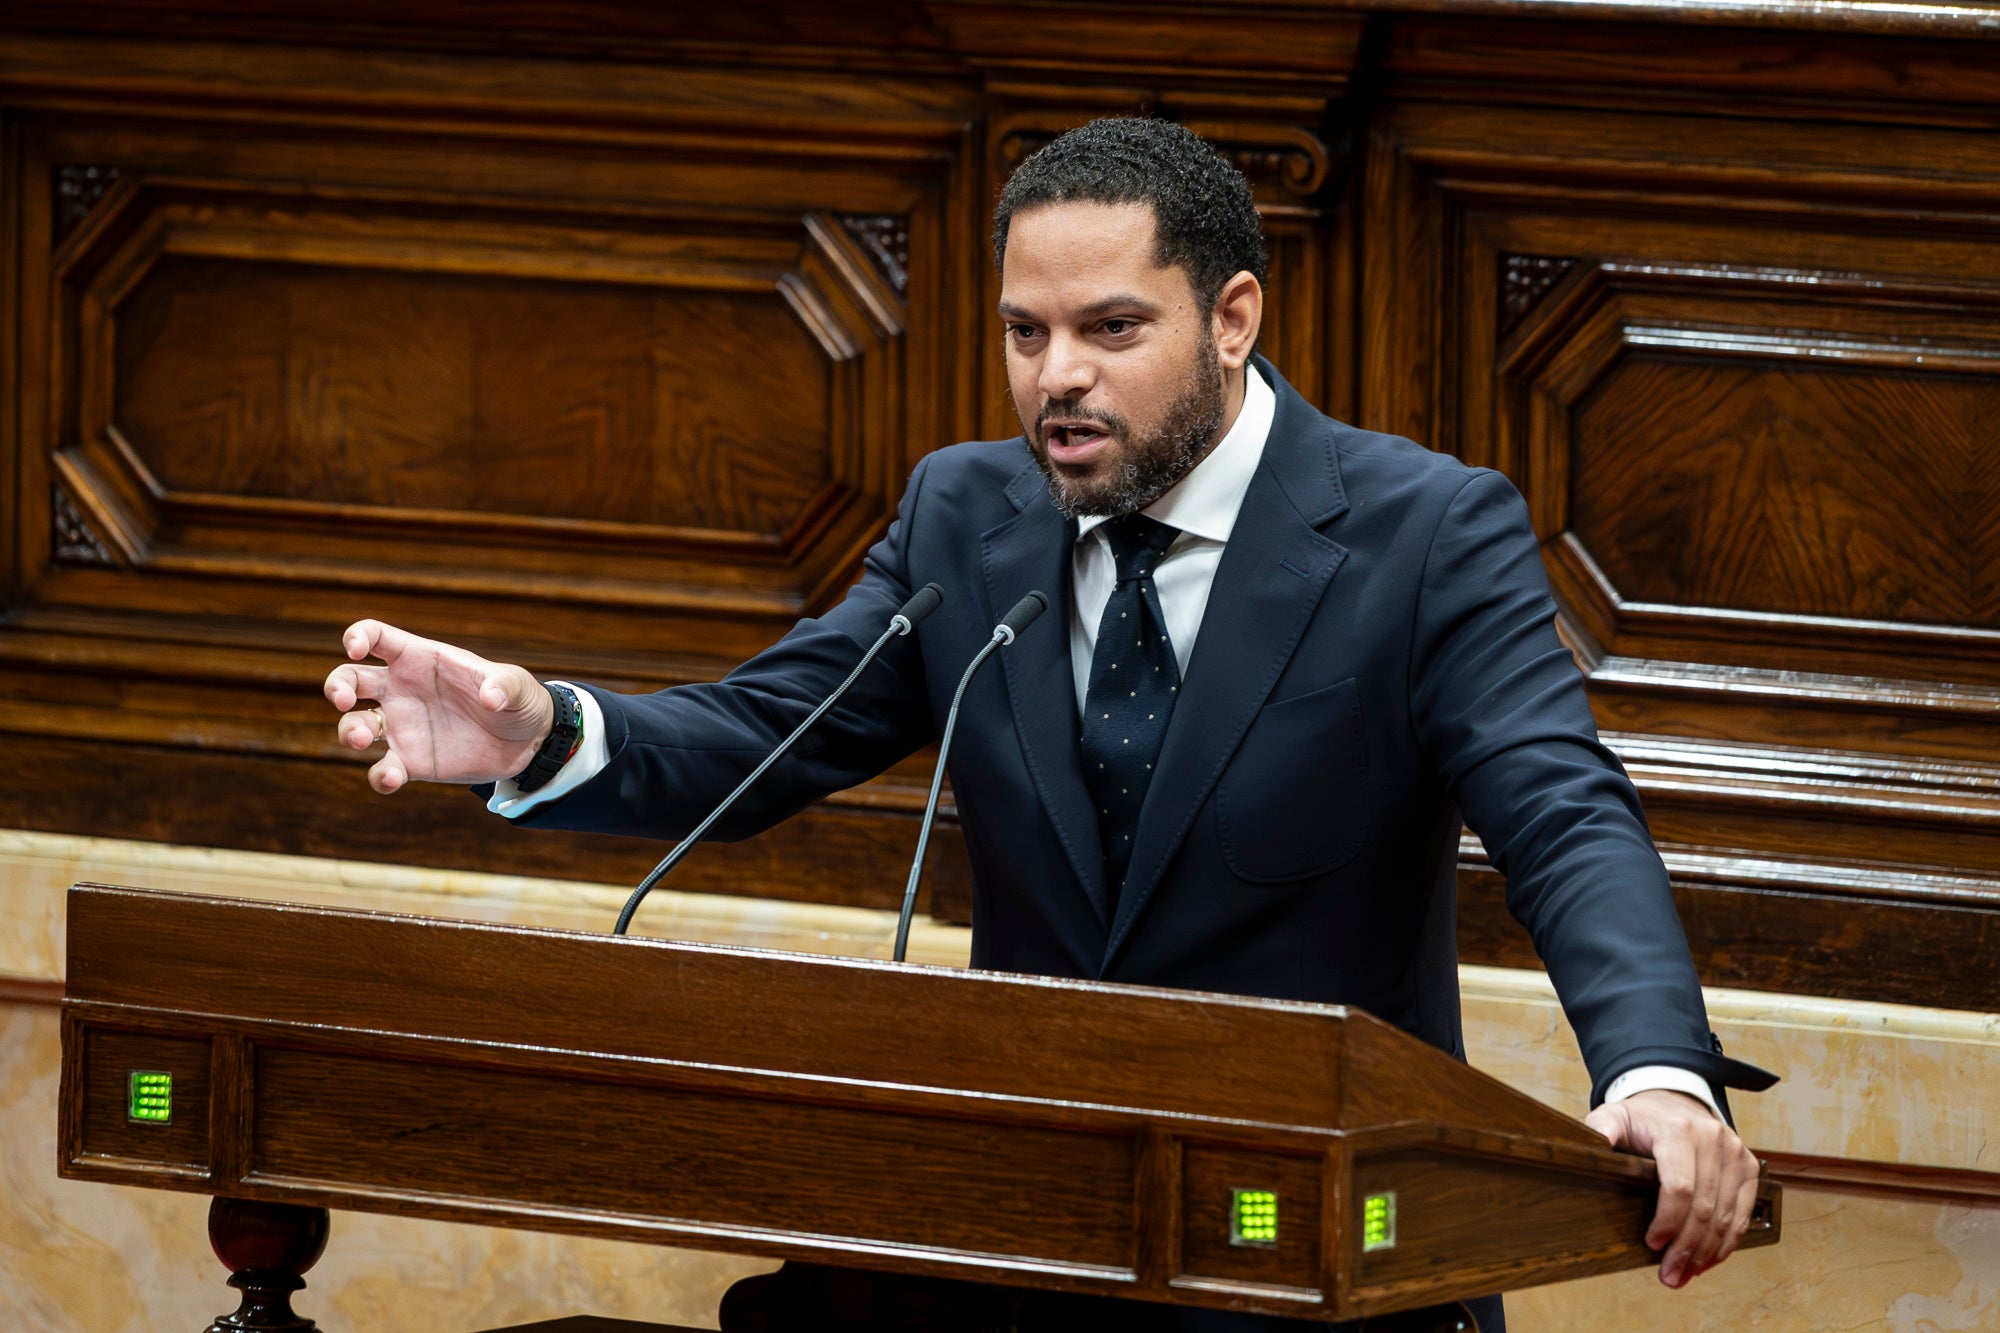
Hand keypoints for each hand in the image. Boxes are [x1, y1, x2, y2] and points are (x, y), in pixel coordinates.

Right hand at [324, 620, 553, 793]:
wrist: (527, 743)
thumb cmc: (516, 701)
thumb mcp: (518, 686)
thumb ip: (505, 684)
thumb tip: (491, 698)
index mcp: (420, 660)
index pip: (376, 637)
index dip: (357, 637)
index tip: (355, 648)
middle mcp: (402, 690)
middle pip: (349, 679)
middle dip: (336, 686)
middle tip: (343, 700)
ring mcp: (402, 727)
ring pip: (355, 724)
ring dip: (349, 731)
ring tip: (364, 739)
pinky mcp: (411, 762)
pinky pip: (381, 770)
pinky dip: (379, 776)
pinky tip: (392, 777)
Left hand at [1584, 1088, 1759, 1288]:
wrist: (1677, 1101)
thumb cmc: (1642, 1118)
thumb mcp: (1614, 1116)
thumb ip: (1600, 1128)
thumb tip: (1592, 1145)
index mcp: (1679, 1130)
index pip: (1679, 1186)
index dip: (1668, 1221)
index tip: (1651, 1244)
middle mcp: (1713, 1139)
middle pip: (1704, 1207)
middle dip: (1686, 1248)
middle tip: (1669, 1276)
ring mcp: (1735, 1153)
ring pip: (1726, 1216)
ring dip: (1706, 1253)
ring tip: (1684, 1275)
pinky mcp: (1748, 1166)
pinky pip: (1742, 1214)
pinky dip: (1727, 1242)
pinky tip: (1708, 1260)